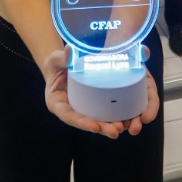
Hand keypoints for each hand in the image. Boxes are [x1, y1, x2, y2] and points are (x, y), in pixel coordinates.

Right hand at [41, 47, 160, 138]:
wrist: (61, 64)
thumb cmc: (56, 63)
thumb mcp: (56, 59)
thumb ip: (62, 58)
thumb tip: (69, 50)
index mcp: (57, 103)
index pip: (69, 116)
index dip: (82, 123)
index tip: (95, 127)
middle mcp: (69, 109)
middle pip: (85, 122)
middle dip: (101, 128)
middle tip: (115, 131)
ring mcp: (81, 108)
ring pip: (95, 120)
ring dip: (109, 125)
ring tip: (123, 127)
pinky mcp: (91, 104)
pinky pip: (101, 112)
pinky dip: (112, 116)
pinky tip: (126, 119)